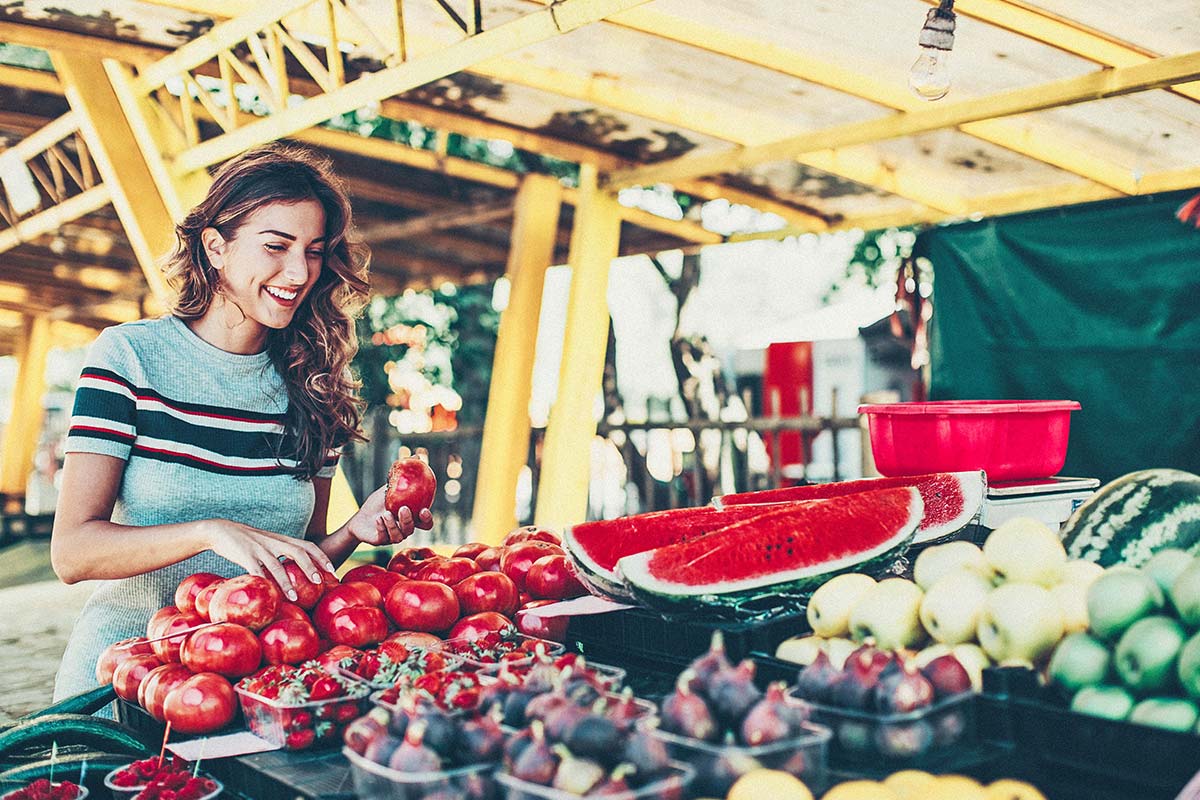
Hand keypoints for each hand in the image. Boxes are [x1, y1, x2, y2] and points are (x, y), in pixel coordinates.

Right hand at [203, 519, 335, 601]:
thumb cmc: (248, 542)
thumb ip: (282, 554)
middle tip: (320, 582)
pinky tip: (267, 593)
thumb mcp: (268, 544)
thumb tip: (296, 574)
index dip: (322, 558)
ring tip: (295, 598)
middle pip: (298, 552)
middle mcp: (274, 542)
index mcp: (282, 540)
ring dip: (287, 582)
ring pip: (277, 565)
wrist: (221, 530)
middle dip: (311, 567)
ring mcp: (259, 548)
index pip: (308, 546)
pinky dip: (262, 582)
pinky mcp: (244, 555)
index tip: (332, 571)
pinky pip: (255, 570)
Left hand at [345, 484, 434, 545]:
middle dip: (409, 520)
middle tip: (403, 509)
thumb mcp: (389, 488)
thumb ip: (403, 476)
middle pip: (412, 529)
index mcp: (410, 518)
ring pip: (399, 535)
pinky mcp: (381, 541)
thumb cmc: (377, 504)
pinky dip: (382, 527)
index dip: (427, 519)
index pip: (425, 523)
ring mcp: (393, 537)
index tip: (423, 510)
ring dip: (393, 524)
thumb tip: (417, 457)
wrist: (359, 518)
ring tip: (385, 513)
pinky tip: (377, 519)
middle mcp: (404, 529)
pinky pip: (384, 537)